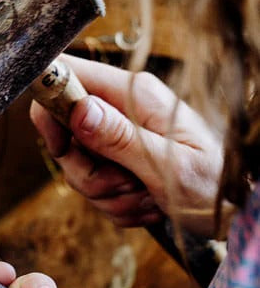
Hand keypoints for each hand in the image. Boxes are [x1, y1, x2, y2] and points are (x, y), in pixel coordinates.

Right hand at [31, 54, 226, 237]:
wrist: (237, 210)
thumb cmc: (216, 184)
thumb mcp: (168, 164)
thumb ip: (120, 137)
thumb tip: (78, 109)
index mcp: (135, 95)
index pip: (70, 76)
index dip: (50, 105)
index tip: (60, 143)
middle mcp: (122, 110)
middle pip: (65, 134)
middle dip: (86, 171)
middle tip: (123, 183)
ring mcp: (119, 136)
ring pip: (77, 167)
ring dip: (106, 194)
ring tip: (145, 196)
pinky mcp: (118, 161)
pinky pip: (93, 188)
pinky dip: (116, 205)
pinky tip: (147, 204)